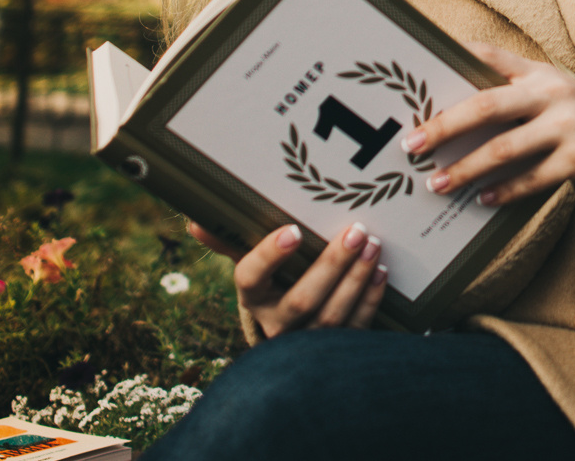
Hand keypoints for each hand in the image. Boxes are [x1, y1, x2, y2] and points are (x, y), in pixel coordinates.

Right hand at [188, 219, 386, 337]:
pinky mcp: (334, 354)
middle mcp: (275, 325)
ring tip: (373, 246)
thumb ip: (230, 242)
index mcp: (252, 299)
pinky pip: (354, 330)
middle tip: (356, 230)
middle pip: (301, 301)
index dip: (269, 256)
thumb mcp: (253, 268)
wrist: (289, 348)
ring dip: (355, 281)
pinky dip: (369, 300)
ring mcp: (305, 346)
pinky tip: (380, 273)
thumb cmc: (273, 289)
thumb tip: (194, 221)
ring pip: (330, 319)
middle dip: (331, 265)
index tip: (293, 231)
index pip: (249, 279)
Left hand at [403, 41, 574, 205]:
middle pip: (487, 106)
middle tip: (412, 144)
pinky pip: (531, 179)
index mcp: (538, 72)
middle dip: (445, 125)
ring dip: (466, 169)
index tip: (418, 72)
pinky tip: (480, 198)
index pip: (490, 56)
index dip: (455, 57)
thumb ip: (510, 87)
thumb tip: (450, 102)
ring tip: (437, 183)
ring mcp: (566, 126)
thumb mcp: (549, 87)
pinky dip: (503, 191)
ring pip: (504, 149)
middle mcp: (551, 93)